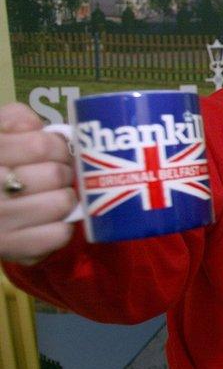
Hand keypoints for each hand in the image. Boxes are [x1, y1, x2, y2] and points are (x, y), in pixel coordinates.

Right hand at [0, 102, 76, 264]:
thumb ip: (14, 118)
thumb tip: (36, 126)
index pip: (42, 145)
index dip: (58, 146)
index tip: (54, 151)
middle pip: (55, 175)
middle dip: (63, 171)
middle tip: (54, 174)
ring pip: (62, 203)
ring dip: (65, 197)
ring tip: (51, 195)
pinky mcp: (11, 250)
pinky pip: (58, 234)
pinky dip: (62, 226)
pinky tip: (49, 219)